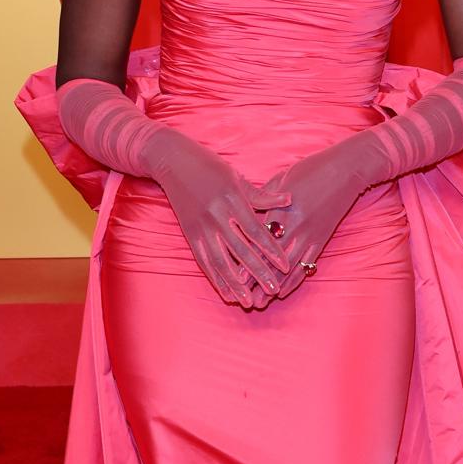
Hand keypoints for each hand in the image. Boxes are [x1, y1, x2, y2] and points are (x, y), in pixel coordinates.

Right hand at [148, 129, 294, 307]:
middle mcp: (217, 216)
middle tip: (272, 291)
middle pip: (241, 251)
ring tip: (248, 302)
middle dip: (258, 273)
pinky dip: (216, 279)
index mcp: (232, 200)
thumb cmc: (211, 166)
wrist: (173, 161)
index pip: (256, 231)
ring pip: (221, 262)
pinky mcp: (190, 234)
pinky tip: (226, 294)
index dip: (271, 251)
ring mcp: (201, 227)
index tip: (285, 267)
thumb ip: (262, 195)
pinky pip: (204, 261)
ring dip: (235, 284)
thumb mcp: (237, 177)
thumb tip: (289, 200)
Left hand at [249, 141, 378, 299]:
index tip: (233, 277)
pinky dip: (294, 280)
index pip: (260, 241)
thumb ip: (263, 198)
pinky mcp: (322, 239)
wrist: (347, 170)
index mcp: (282, 209)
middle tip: (242, 299)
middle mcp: (296, 226)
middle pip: (272, 260)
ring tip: (260, 303)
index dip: (246, 261)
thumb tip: (243, 211)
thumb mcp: (281, 179)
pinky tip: (283, 291)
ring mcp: (310, 235)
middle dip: (256, 281)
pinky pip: (307, 265)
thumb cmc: (311, 169)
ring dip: (274, 287)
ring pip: (289, 268)